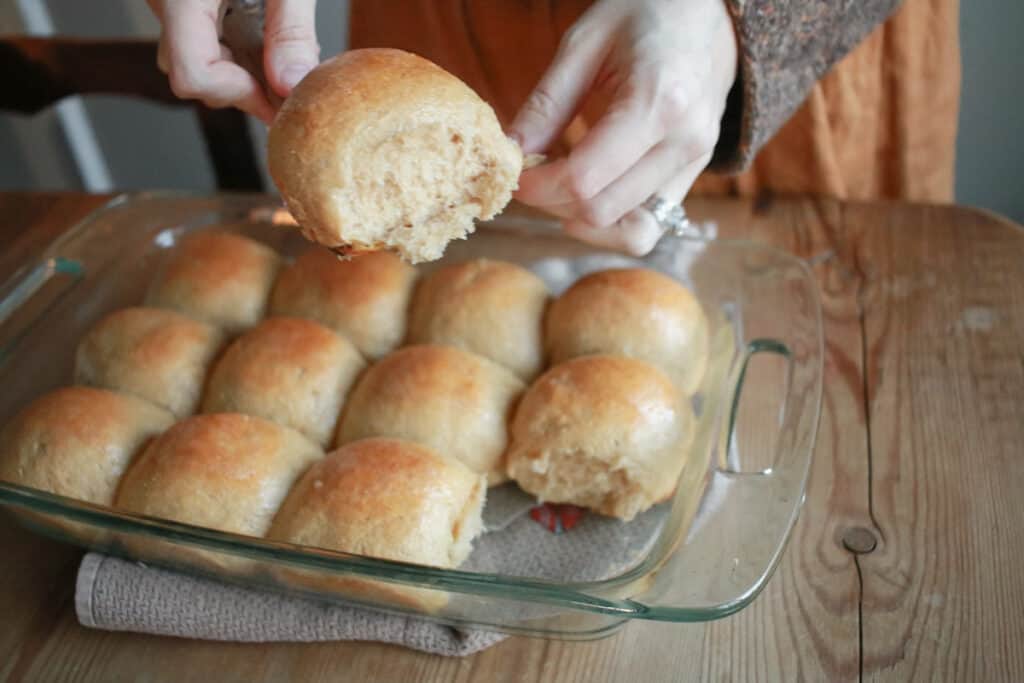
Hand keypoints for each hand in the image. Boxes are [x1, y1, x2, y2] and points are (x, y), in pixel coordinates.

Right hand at [147, 0, 319, 123]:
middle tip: (289, 74)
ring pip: (195, 60)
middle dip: (245, 84)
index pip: (193, 75)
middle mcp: (165, 2)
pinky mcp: (180, 3)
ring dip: (240, 67)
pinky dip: (232, 46)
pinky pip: (199, 40)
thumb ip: (290, 30)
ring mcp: (169, 3)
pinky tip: (261, 28)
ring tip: (277, 43)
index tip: (277, 95)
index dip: (240, 94)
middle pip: (195, 76)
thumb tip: (290, 86)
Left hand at [510, 0, 736, 254]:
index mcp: (658, 102)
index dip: (537, 186)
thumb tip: (512, 154)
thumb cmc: (645, 11)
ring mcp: (696, 163)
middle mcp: (685, 142)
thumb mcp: (584, 43)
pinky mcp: (695, 175)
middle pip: (601, 210)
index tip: (516, 171)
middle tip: (534, 173)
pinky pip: (651, 226)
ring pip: (630, 232)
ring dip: (583, 221)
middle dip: (553, 202)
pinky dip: (612, 222)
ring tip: (562, 186)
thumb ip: (547, 104)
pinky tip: (589, 192)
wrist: (709, 9)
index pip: (584, 180)